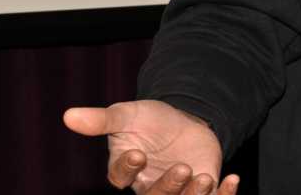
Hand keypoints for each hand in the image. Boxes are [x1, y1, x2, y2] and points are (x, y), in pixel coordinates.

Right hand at [63, 100, 239, 193]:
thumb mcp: (128, 114)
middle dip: (168, 187)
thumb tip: (68, 115)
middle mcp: (149, 185)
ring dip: (194, 194)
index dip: (127, 169)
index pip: (120, 178)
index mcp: (126, 170)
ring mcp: (176, 189)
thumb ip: (102, 119)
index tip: (137, 154)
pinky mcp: (201, 188)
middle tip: (182, 168)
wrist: (184, 120)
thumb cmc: (150, 120)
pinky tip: (232, 179)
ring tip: (204, 177)